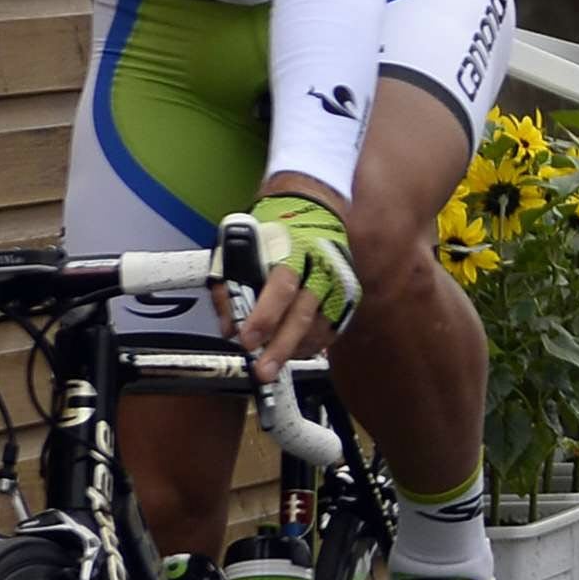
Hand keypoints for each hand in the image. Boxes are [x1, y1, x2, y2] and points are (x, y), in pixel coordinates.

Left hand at [226, 186, 358, 370]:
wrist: (314, 208)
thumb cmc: (274, 229)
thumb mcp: (240, 245)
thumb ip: (230, 286)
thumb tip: (230, 328)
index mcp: (293, 248)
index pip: (281, 285)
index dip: (265, 315)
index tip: (247, 339)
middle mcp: (321, 265)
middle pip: (303, 312)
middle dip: (281, 345)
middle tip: (263, 370)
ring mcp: (339, 282)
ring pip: (319, 325)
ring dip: (294, 349)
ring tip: (273, 364)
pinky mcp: (348, 295)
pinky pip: (332, 329)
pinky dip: (311, 345)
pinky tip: (294, 351)